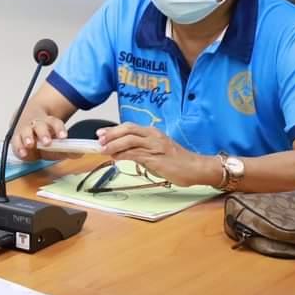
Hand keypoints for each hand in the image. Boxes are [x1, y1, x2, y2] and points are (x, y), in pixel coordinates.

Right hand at [11, 115, 81, 160]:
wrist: (27, 124)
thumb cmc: (44, 137)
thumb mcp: (56, 141)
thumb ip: (67, 149)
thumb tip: (79, 153)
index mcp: (49, 122)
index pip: (55, 123)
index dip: (59, 129)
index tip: (63, 137)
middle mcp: (36, 124)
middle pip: (40, 126)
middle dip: (43, 133)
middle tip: (47, 142)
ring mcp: (25, 129)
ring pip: (26, 130)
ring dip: (28, 137)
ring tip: (30, 144)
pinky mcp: (16, 137)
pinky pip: (16, 141)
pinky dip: (18, 147)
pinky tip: (22, 153)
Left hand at [97, 124, 211, 186]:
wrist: (196, 168)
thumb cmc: (177, 161)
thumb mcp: (157, 151)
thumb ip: (142, 150)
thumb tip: (124, 153)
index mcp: (152, 132)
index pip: (129, 127)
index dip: (113, 129)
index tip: (101, 133)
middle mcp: (153, 136)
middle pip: (127, 129)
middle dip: (111, 133)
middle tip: (99, 139)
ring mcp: (154, 146)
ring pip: (129, 140)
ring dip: (114, 145)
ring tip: (103, 150)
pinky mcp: (156, 158)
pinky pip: (136, 154)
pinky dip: (123, 155)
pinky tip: (116, 158)